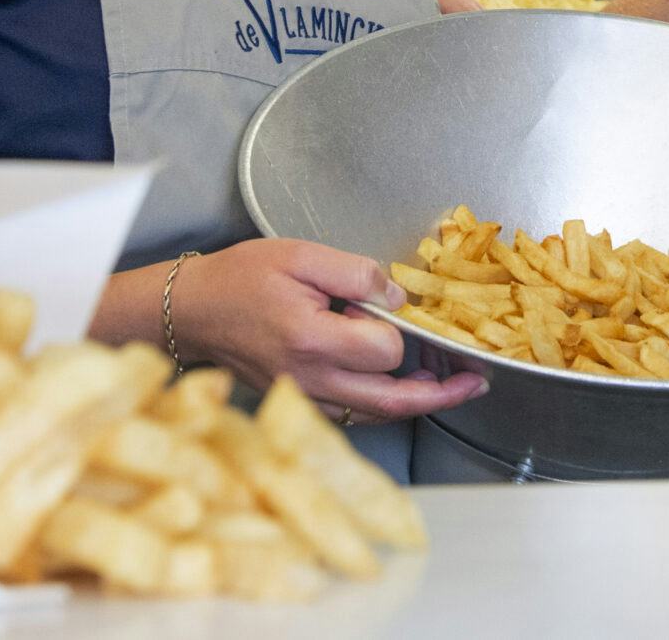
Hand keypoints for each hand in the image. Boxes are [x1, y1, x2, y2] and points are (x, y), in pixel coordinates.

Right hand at [170, 238, 485, 424]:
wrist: (193, 310)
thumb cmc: (241, 278)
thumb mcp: (300, 255)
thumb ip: (355, 273)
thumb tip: (397, 299)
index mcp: (312, 339)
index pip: (385, 350)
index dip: (400, 329)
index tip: (390, 307)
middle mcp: (311, 379)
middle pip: (392, 400)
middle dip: (441, 392)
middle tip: (475, 382)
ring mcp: (305, 397)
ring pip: (375, 413)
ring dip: (416, 401)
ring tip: (450, 383)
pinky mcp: (300, 403)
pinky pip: (353, 413)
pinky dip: (384, 404)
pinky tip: (402, 385)